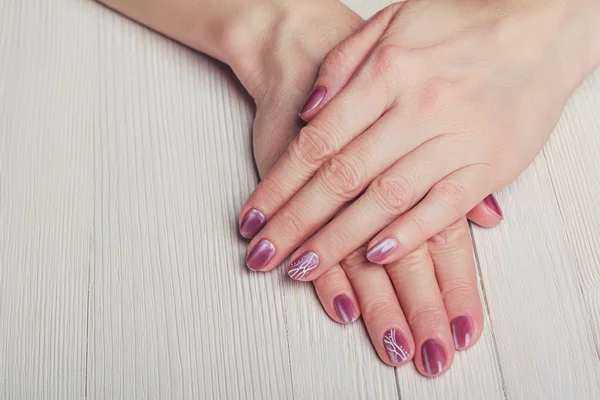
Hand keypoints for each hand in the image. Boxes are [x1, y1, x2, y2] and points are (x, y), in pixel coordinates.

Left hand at [244, 3, 501, 375]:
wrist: (537, 26)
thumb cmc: (461, 25)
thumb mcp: (390, 23)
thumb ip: (342, 65)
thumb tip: (309, 112)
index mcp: (387, 72)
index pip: (318, 143)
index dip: (280, 187)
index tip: (253, 218)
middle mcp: (417, 107)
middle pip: (342, 177)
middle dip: (297, 223)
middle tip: (266, 255)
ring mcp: (455, 137)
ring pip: (385, 199)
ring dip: (339, 239)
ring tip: (304, 266)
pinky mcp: (488, 164)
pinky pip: (442, 206)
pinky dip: (407, 233)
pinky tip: (375, 255)